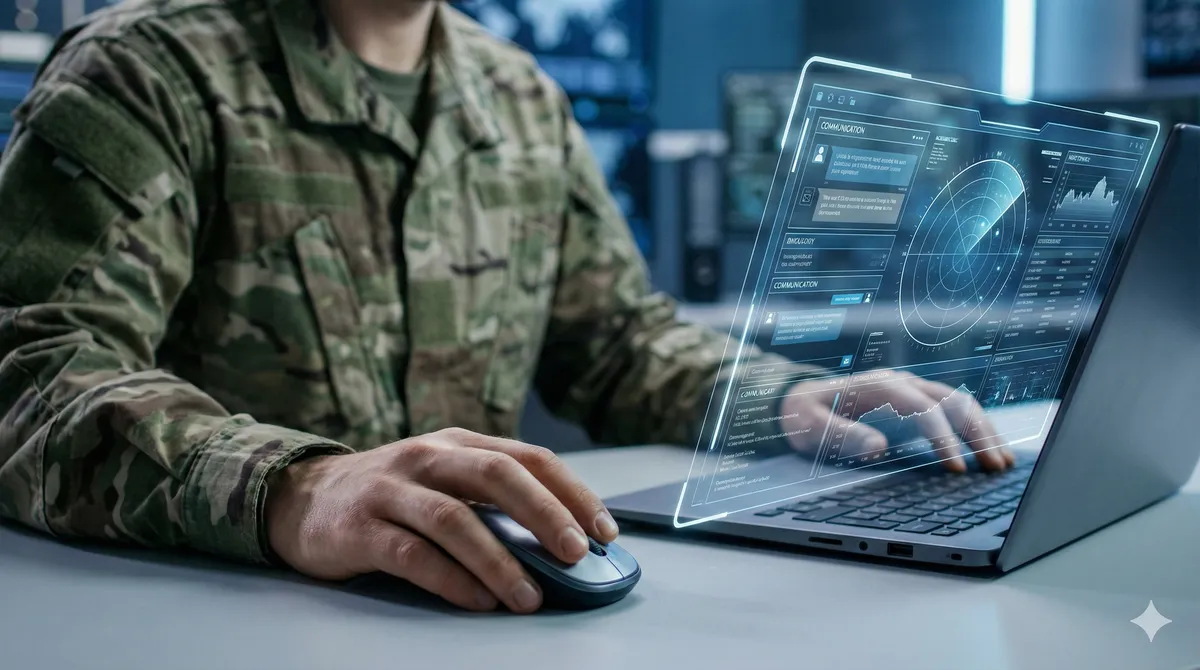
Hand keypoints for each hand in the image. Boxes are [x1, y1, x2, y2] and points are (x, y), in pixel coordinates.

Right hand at [264, 428, 619, 612]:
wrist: (301, 498)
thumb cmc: (391, 496)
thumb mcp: (444, 481)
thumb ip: (493, 502)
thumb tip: (563, 542)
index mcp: (459, 443)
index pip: (528, 458)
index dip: (571, 492)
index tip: (604, 531)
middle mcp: (427, 457)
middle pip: (496, 475)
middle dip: (544, 514)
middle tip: (575, 554)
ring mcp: (390, 489)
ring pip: (454, 518)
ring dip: (499, 559)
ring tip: (529, 597)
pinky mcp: (359, 527)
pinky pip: (410, 553)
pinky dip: (449, 579)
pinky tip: (477, 600)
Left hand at [779, 372, 1013, 471]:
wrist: (797, 398)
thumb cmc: (804, 414)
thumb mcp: (811, 426)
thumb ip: (842, 435)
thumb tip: (878, 446)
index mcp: (880, 386)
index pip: (924, 409)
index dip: (944, 439)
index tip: (958, 469)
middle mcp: (902, 382)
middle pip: (953, 402)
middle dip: (979, 434)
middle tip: (996, 468)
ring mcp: (911, 390)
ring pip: (960, 405)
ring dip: (984, 432)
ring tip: (1003, 463)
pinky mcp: (915, 403)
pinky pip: (953, 412)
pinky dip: (974, 431)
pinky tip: (987, 452)